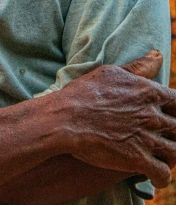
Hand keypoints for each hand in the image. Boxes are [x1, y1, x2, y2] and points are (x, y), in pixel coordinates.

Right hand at [58, 51, 175, 188]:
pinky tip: (154, 174)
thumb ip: (139, 67)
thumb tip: (158, 55)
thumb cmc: (86, 92)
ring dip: (171, 154)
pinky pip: (163, 173)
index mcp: (149, 92)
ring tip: (161, 154)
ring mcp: (147, 138)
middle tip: (164, 135)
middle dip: (175, 132)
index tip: (170, 114)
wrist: (66, 118)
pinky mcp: (138, 159)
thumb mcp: (112, 73)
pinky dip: (162, 176)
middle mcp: (152, 115)